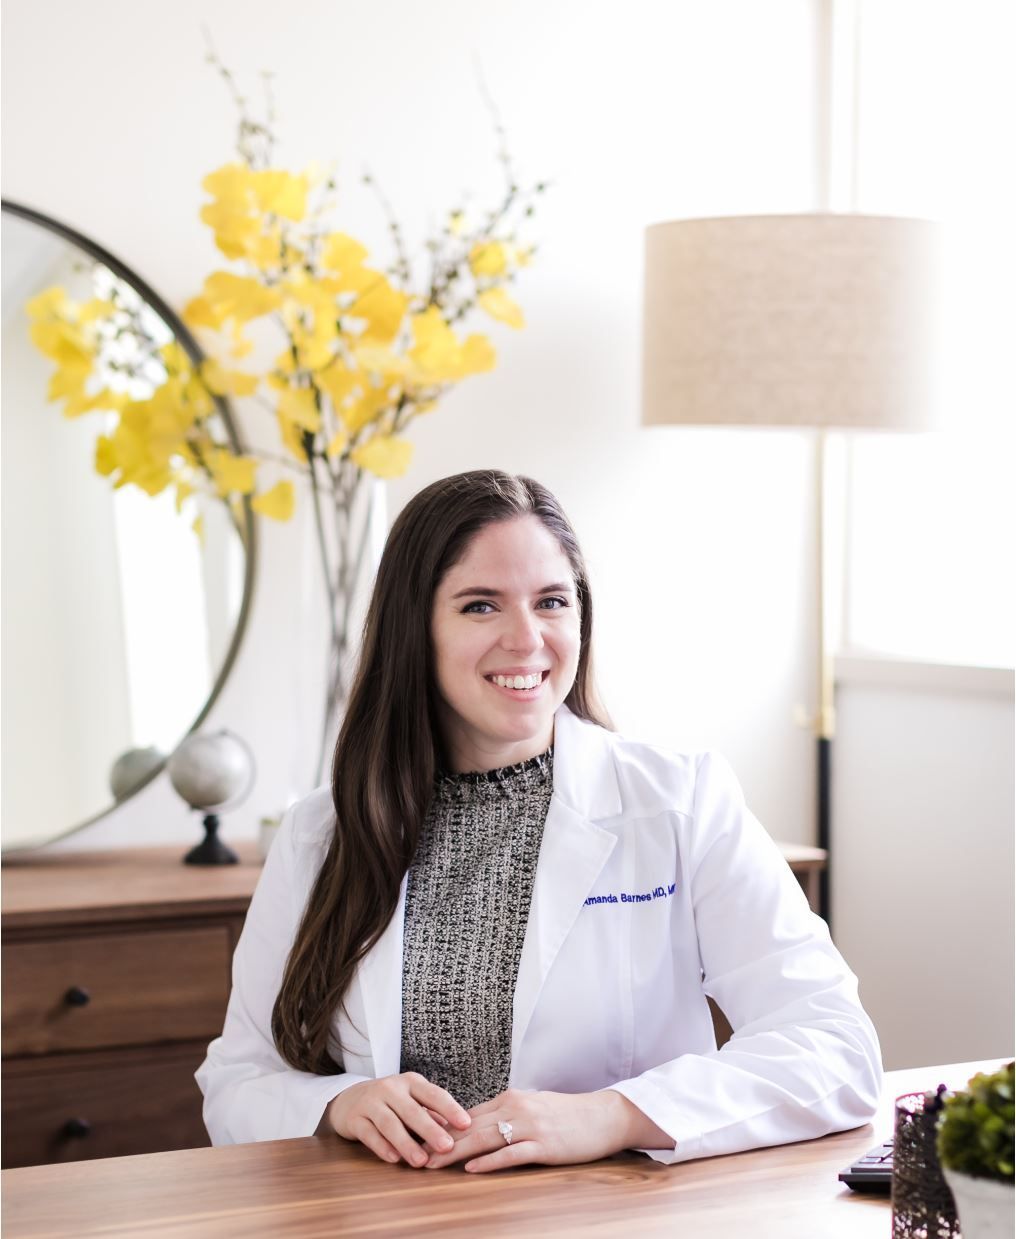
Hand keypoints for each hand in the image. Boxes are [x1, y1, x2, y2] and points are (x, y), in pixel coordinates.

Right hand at [324, 1072, 470, 1166]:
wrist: (349, 1099)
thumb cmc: (390, 1102)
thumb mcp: (411, 1101)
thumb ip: (431, 1114)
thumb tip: (456, 1131)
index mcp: (410, 1082)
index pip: (433, 1094)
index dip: (450, 1108)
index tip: (466, 1124)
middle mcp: (390, 1088)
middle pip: (412, 1110)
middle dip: (430, 1130)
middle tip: (447, 1147)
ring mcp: (370, 1102)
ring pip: (390, 1123)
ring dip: (407, 1143)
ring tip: (421, 1162)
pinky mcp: (355, 1119)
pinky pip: (369, 1133)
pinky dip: (382, 1147)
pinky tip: (394, 1159)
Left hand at [422, 1087, 671, 1172]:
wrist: (603, 1115)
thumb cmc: (568, 1115)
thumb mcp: (534, 1108)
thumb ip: (508, 1115)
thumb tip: (482, 1127)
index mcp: (511, 1098)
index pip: (468, 1114)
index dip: (442, 1127)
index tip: (419, 1137)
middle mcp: (516, 1107)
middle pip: (470, 1127)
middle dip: (439, 1142)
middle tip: (415, 1155)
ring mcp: (530, 1126)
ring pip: (484, 1139)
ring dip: (455, 1153)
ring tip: (432, 1164)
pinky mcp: (544, 1145)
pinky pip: (511, 1154)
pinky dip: (489, 1162)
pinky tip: (472, 1169)